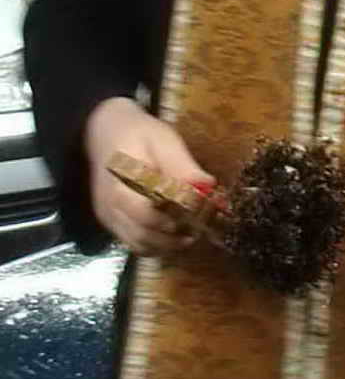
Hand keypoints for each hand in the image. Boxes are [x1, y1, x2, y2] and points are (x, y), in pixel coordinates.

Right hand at [85, 97, 214, 256]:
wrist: (103, 132)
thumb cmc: (138, 134)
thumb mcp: (163, 141)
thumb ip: (183, 166)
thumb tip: (208, 185)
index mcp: (123, 182)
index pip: (147, 213)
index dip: (174, 220)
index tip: (196, 216)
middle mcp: (111, 204)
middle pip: (143, 234)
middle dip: (174, 237)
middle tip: (198, 229)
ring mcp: (109, 215)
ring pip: (139, 244)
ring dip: (166, 246)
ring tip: (189, 235)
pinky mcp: (110, 222)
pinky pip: (133, 244)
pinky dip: (154, 246)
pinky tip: (172, 237)